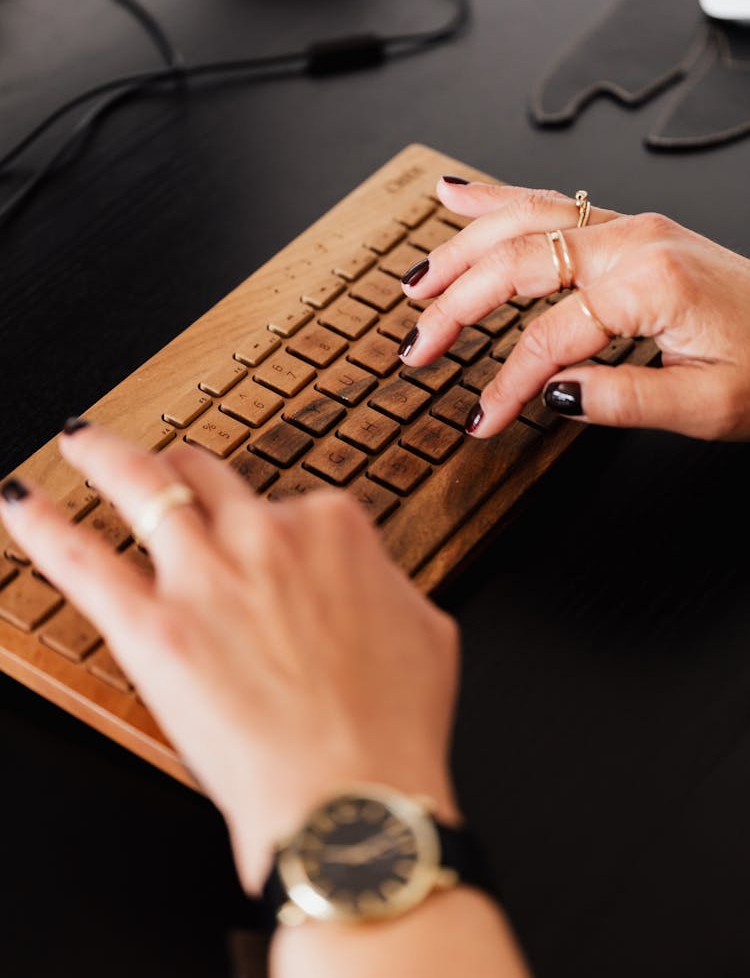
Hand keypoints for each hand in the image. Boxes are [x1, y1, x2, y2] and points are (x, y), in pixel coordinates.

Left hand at [0, 424, 460, 893]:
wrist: (355, 802)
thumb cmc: (393, 730)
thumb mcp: (426, 630)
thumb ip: (387, 585)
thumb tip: (371, 581)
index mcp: (334, 528)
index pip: (291, 501)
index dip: (275, 524)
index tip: (267, 542)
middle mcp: (266, 536)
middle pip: (208, 475)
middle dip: (183, 466)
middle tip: (166, 467)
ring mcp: (206, 576)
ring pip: (142, 485)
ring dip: (104, 455)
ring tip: (82, 442)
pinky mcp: (153, 628)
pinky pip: (82, 560)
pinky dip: (45, 527)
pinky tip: (22, 505)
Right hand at [399, 178, 749, 440]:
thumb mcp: (709, 405)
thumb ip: (623, 400)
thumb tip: (550, 393)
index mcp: (650, 283)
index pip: (549, 336)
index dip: (506, 381)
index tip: (483, 417)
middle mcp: (635, 241)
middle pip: (517, 261)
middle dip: (456, 304)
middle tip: (416, 344)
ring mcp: (632, 228)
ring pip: (524, 221)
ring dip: (461, 249)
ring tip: (416, 278)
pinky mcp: (632, 232)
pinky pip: (550, 206)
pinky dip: (498, 200)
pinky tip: (461, 196)